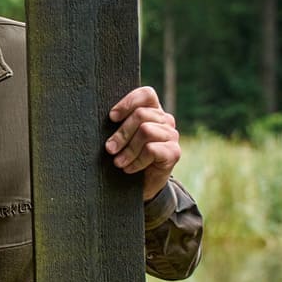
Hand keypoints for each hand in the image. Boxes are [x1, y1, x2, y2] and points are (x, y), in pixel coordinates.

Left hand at [106, 86, 180, 201]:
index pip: (146, 95)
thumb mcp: (121, 139)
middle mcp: (165, 120)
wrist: (141, 187)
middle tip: (110, 149)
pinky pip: (151, 149)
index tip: (112, 117)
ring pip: (145, 131)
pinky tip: (129, 169)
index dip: (128, 102)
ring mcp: (172, 136)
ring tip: (118, 162)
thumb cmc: (127, 157)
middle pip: (141, 115)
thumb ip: (118, 124)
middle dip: (121, 133)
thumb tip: (107, 117)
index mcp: (153, 111)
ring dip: (128, 149)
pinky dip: (136, 161)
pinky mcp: (174, 152)